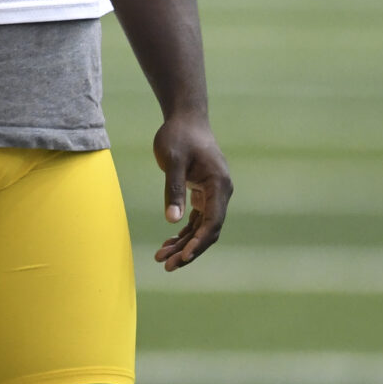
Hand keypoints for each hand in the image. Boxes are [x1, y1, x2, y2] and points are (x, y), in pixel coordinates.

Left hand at [153, 111, 231, 270]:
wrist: (185, 117)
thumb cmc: (179, 135)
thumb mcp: (172, 160)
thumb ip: (174, 189)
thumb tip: (172, 221)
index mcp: (219, 184)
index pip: (213, 221)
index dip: (199, 242)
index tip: (183, 257)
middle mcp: (221, 192)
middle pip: (209, 230)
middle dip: (189, 250)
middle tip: (167, 265)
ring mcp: (213, 194)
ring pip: (202, 228)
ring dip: (184, 244)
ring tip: (161, 258)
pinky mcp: (203, 194)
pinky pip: (196, 220)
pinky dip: (184, 233)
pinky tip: (168, 244)